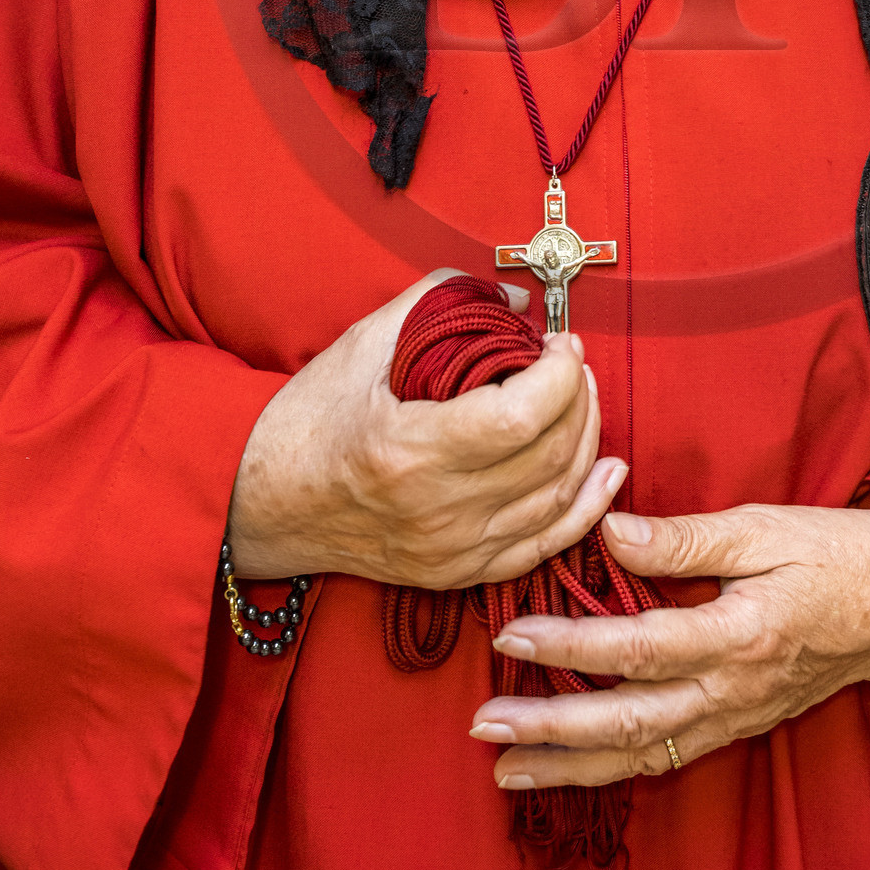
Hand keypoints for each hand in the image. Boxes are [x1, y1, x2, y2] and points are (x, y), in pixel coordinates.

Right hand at [227, 270, 625, 584]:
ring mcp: (450, 549)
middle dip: (580, 399)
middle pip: (549, 456)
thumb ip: (439, 303)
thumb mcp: (363, 344)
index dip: (561, 374)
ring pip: (557, 500)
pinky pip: (542, 547)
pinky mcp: (456, 572)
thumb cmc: (307, 421)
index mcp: (410, 450)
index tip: (562, 342)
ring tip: (584, 399)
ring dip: (587, 443)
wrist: (263, 504)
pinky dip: (584, 508)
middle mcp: (437, 509)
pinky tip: (606, 472)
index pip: (521, 416)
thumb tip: (515, 298)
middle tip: (574, 362)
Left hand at [468, 501, 869, 789]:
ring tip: (505, 770)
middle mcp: (733, 690)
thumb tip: (608, 531)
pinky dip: (616, 768)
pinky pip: (670, 757)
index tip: (510, 632)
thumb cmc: (837, 554)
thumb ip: (683, 539)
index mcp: (739, 634)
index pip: (637, 647)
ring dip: (571, 764)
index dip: (569, 642)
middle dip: (550, 728)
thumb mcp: (764, 527)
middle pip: (629, 721)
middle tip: (483, 726)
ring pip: (643, 755)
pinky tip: (572, 769)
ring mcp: (737, 717)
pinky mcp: (740, 726)